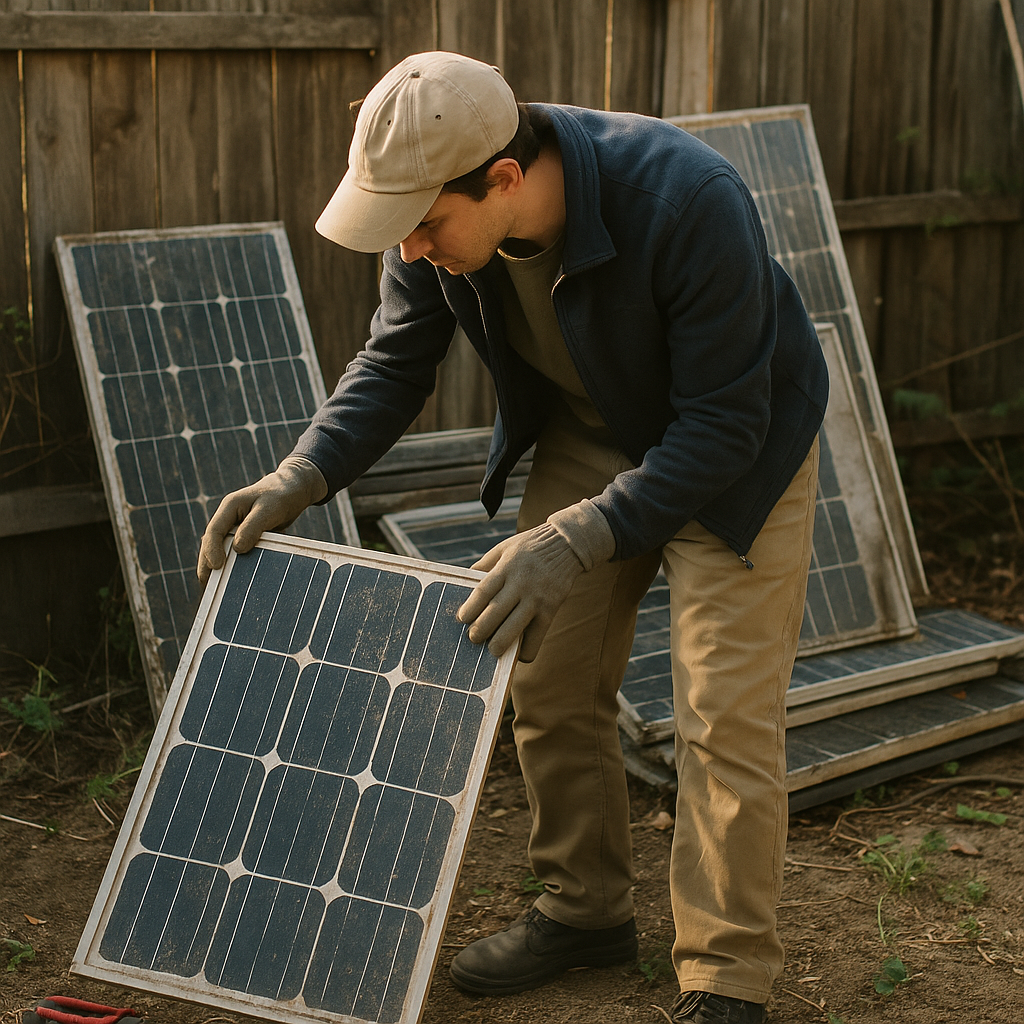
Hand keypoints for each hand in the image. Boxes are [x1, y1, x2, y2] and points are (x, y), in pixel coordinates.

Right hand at [197, 457, 327, 584]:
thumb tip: (237, 549)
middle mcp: (229, 519)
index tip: (215, 566)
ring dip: (218, 570)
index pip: (214, 530)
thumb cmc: (282, 495)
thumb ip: (254, 526)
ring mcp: (236, 529)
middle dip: (208, 566)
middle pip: (212, 545)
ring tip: (215, 593)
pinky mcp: (246, 537)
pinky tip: (235, 585)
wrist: (295, 490)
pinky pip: (237, 554)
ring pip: (222, 551)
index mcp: (229, 507)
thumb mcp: (270, 509)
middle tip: (207, 590)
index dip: (211, 549)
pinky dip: (235, 567)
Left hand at [456, 524, 584, 662]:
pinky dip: (527, 650)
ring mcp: (537, 597)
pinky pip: (537, 636)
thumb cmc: (529, 547)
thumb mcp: (503, 548)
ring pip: (514, 627)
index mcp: (506, 567)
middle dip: (480, 630)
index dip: (470, 608)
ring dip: (500, 643)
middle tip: (473, 638)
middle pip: (495, 612)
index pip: (483, 591)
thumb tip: (463, 583)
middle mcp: (521, 583)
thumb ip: (484, 565)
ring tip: (492, 650)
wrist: (566, 544)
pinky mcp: (551, 609)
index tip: (461, 619)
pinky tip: (519, 655)